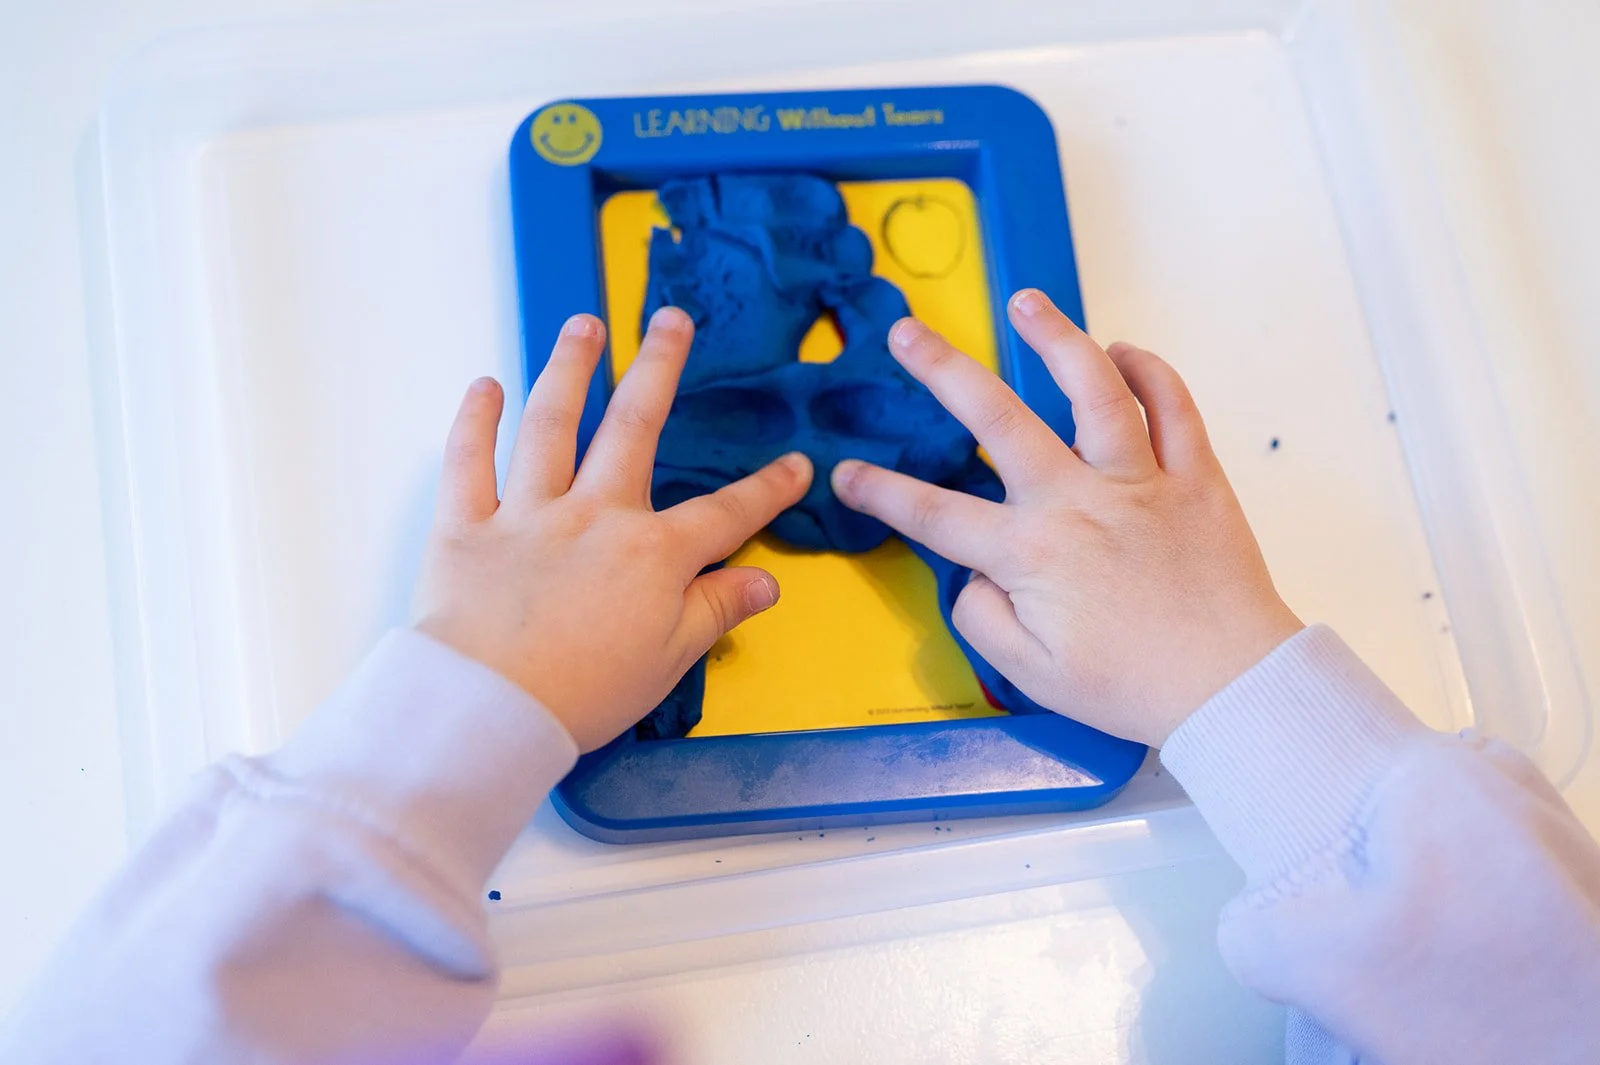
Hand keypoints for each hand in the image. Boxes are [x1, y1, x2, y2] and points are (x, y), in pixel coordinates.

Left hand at [412, 308, 812, 750]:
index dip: (767, 490)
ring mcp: (528, 514)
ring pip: (551, 426)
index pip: (725, 516)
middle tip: (671, 320)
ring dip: (570, 369)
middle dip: (658, 369)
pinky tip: (485, 385)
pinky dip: (474, 421)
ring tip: (583, 324)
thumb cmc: (583, 695)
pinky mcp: (466, 526)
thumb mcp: (667, 661)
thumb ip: (715, 611)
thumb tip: (765, 581)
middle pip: (634, 428)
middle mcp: (595, 516)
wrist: (488, 710)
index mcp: (652, 555)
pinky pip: (469, 462)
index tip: (797, 464)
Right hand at [830, 289, 1302, 746]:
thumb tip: (972, 573)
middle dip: (943, 370)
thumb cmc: (1131, 688)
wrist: (1232, 689)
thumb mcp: (1031, 674)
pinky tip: (1123, 352)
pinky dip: (1149, 372)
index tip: (844, 474)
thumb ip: (983, 616)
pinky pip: (1174, 408)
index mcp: (1031, 554)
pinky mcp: (1195, 478)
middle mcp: (1078, 501)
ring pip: (1094, 389)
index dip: (880, 493)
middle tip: (908, 331)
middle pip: (998, 418)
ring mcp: (1140, 482)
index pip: (934, 516)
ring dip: (1056, 339)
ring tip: (1026, 303)